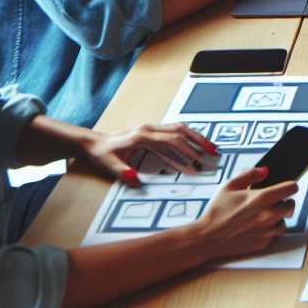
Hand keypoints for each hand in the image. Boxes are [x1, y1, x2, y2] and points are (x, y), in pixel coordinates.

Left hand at [82, 123, 219, 185]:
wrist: (94, 143)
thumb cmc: (102, 154)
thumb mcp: (108, 165)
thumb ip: (122, 172)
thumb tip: (135, 180)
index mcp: (142, 135)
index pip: (171, 140)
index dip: (186, 150)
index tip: (197, 162)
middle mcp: (150, 128)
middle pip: (180, 130)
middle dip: (198, 141)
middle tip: (213, 152)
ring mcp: (152, 128)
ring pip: (180, 128)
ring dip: (197, 137)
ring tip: (211, 147)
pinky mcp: (153, 131)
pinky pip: (175, 131)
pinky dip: (189, 137)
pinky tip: (197, 144)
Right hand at [193, 167, 298, 260]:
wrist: (208, 237)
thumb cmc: (216, 212)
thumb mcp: (229, 186)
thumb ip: (249, 174)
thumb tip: (264, 170)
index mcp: (262, 198)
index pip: (291, 188)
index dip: (289, 185)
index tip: (285, 186)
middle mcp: (269, 215)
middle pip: (291, 205)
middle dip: (283, 201)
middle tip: (271, 201)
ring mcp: (267, 231)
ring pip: (284, 221)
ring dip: (278, 216)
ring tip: (261, 214)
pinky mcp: (264, 243)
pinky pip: (275, 234)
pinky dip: (270, 229)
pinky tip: (257, 226)